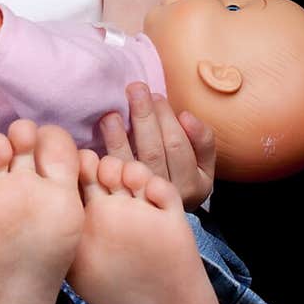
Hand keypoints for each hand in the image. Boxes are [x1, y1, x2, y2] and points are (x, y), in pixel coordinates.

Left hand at [98, 83, 215, 210]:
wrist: (161, 214)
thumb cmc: (182, 175)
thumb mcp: (203, 163)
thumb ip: (202, 139)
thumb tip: (186, 116)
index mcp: (196, 184)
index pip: (179, 146)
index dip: (167, 119)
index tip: (156, 95)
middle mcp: (168, 194)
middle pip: (154, 151)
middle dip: (144, 117)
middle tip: (135, 89)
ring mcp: (143, 198)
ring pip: (131, 163)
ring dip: (120, 135)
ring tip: (113, 112)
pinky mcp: (120, 199)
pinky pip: (112, 175)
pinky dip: (105, 153)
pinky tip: (100, 136)